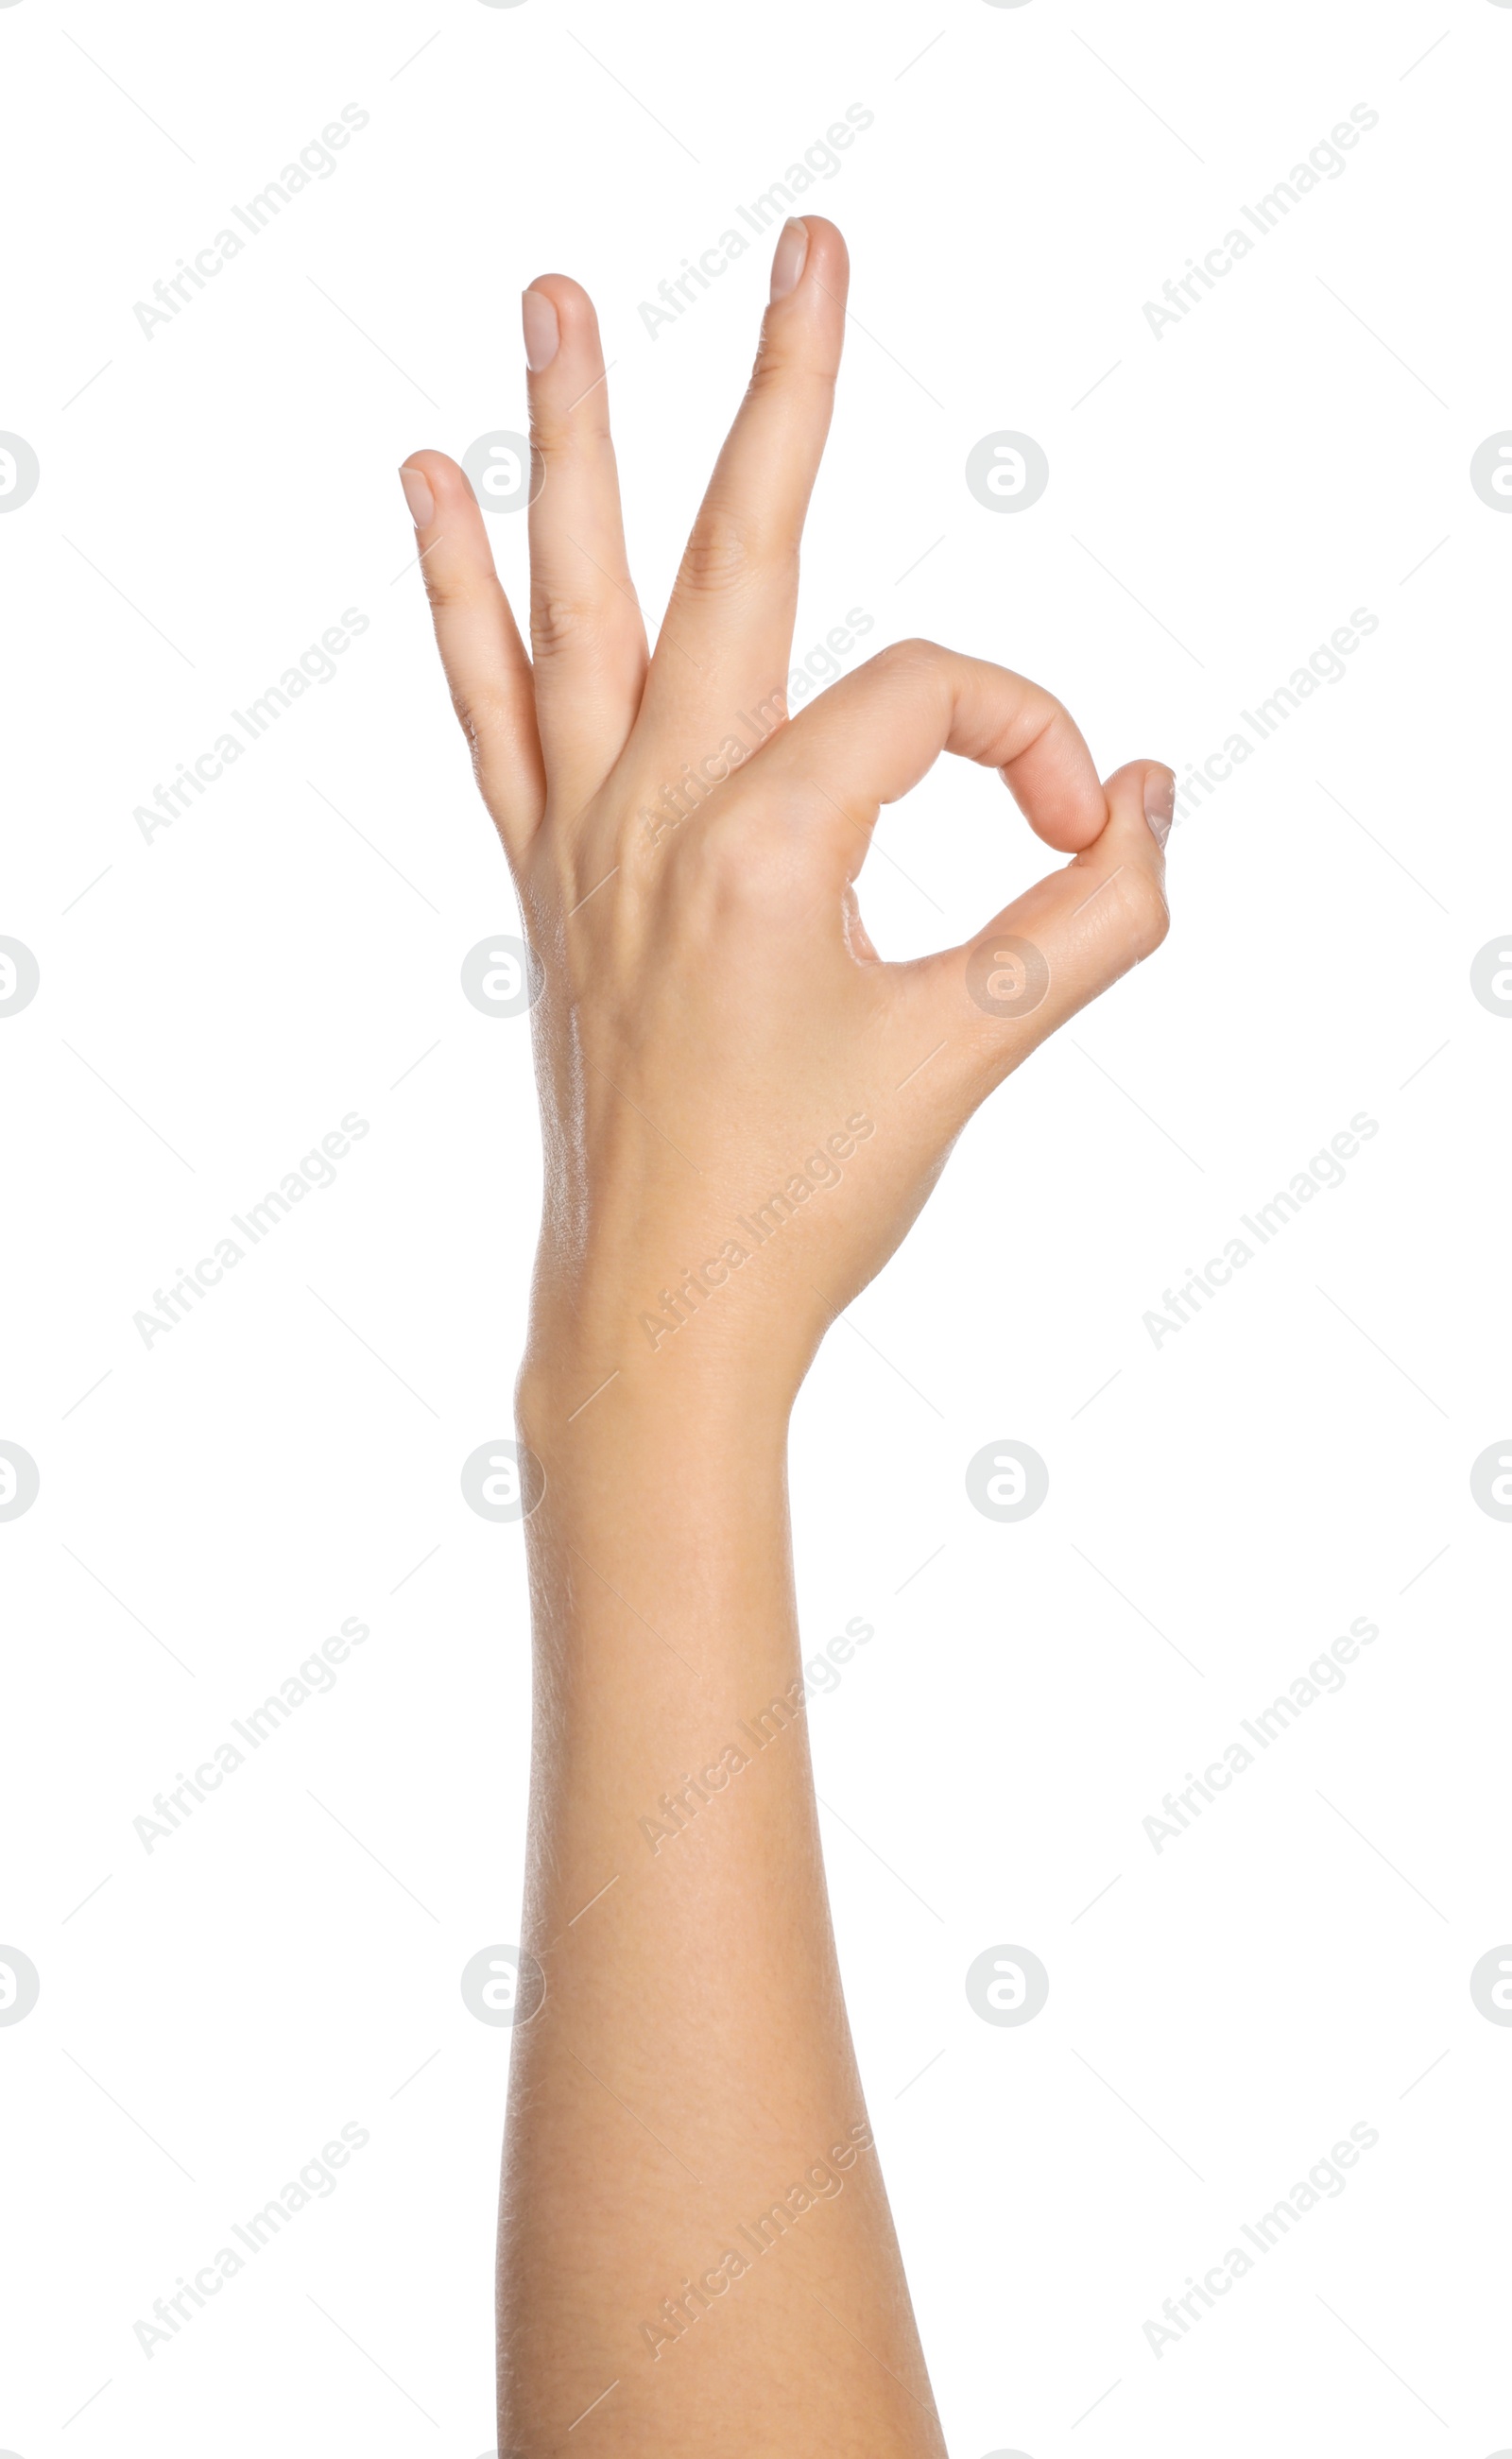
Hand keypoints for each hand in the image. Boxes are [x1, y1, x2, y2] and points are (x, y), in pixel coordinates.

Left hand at [399, 217, 1171, 1422]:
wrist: (660, 1316)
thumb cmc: (804, 1200)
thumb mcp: (980, 1046)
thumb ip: (1099, 914)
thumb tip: (1146, 798)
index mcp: (763, 843)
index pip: (934, 702)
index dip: (1034, 744)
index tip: (1079, 839)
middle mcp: (655, 811)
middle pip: (737, 552)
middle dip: (787, 390)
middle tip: (812, 245)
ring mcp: (584, 836)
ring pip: (577, 599)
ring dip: (571, 444)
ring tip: (548, 304)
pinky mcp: (549, 877)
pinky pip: (493, 705)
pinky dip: (463, 597)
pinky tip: (431, 496)